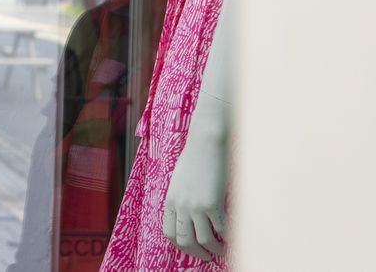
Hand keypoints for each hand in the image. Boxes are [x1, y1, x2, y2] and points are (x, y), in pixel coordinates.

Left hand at [163, 127, 227, 260]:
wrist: (206, 142)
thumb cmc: (195, 158)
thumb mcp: (180, 181)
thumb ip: (181, 199)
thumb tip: (189, 216)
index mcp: (170, 200)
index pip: (169, 233)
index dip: (180, 246)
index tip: (191, 249)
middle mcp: (180, 206)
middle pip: (184, 241)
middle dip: (197, 253)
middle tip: (207, 257)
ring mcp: (195, 206)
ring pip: (204, 240)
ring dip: (214, 249)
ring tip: (221, 250)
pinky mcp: (212, 203)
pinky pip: (220, 229)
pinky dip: (227, 237)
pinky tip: (231, 237)